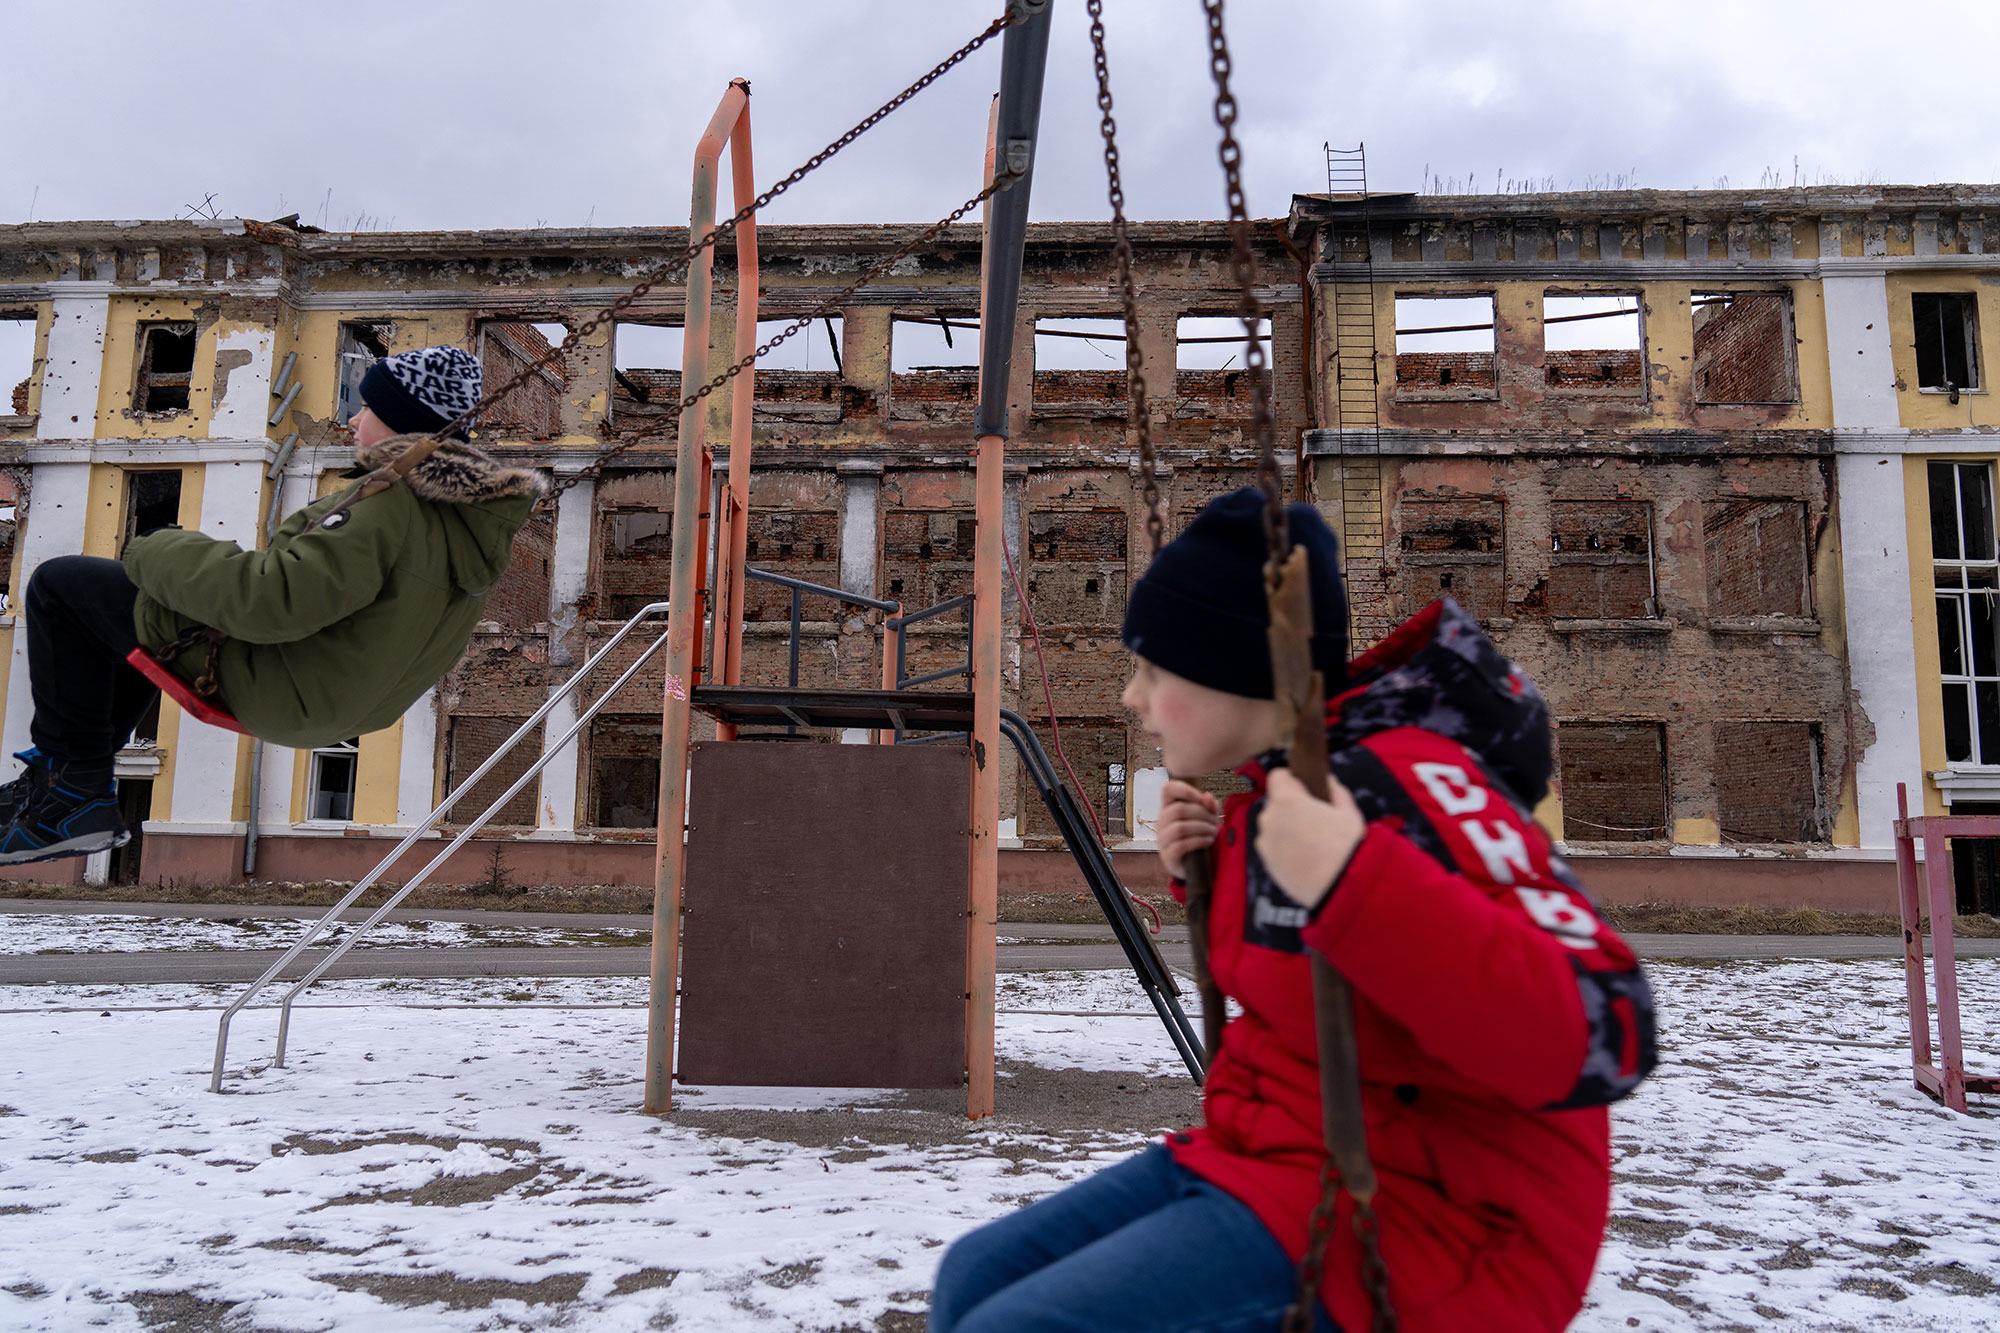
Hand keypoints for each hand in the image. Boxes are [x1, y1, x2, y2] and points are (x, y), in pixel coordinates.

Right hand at [1156, 779, 1220, 879]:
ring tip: (1214, 832)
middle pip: (1178, 809)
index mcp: (1168, 808)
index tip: (1201, 799)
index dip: (1185, 790)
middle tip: (1215, 822)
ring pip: (1180, 827)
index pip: (1167, 789)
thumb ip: (1209, 806)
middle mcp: (1161, 822)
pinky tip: (1209, 841)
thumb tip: (1207, 796)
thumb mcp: (1207, 819)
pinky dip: (1198, 841)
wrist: (1195, 867)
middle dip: (1202, 814)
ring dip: (1202, 828)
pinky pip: (1181, 845)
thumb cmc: (1199, 837)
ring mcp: (1162, 840)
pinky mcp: (1168, 856)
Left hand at [1254, 768, 1366, 910]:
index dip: (1291, 779)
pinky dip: (1283, 848)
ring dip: (1285, 828)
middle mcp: (1269, 819)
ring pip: (1272, 827)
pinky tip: (1304, 857)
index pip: (1277, 776)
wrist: (1339, 888)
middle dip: (1290, 806)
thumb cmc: (1345, 846)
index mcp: (1287, 800)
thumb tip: (1327, 781)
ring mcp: (1265, 844)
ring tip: (1310, 842)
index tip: (1304, 787)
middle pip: (1274, 803)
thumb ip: (1335, 791)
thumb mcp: (1348, 812)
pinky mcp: (1267, 864)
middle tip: (1313, 818)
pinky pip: (1273, 848)